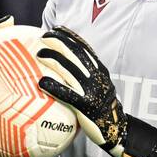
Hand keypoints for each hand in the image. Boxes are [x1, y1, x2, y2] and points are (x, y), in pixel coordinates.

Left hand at [36, 25, 133, 156]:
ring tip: (39, 53)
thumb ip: (86, 76)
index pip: (84, 47)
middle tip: (43, 37)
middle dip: (58, 41)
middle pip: (75, 53)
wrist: (117, 128)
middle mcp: (96, 76)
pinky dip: (54, 86)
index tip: (56, 28)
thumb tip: (66, 68)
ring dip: (53, 58)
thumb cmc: (103, 109)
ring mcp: (91, 90)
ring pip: (70, 69)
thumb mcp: (100, 86)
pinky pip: (67, 94)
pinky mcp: (86, 105)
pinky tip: (41, 83)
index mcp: (99, 70)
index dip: (69, 35)